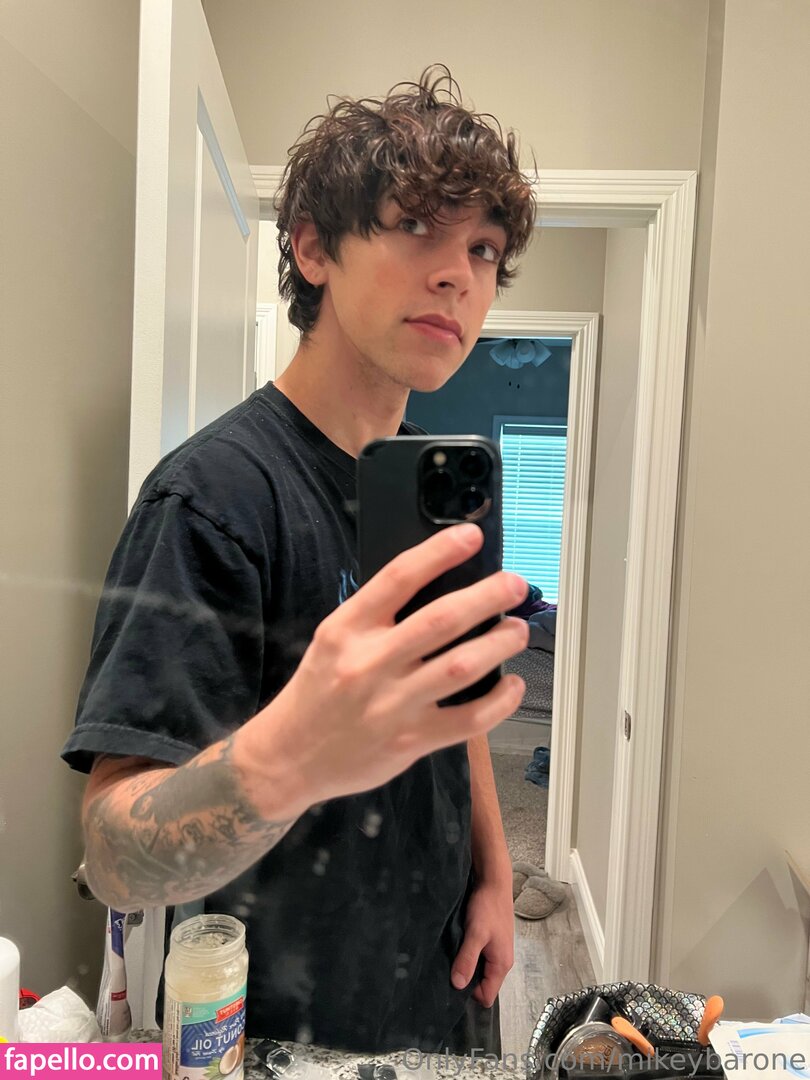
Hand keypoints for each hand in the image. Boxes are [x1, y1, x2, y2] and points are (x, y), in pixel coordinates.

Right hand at [242, 523, 527, 814]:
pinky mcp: (410, 741)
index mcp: (347, 628)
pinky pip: (468, 719)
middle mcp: (370, 662)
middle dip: (487, 596)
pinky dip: (500, 700)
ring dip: (499, 644)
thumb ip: (378, 616)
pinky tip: (512, 684)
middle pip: (441, 619)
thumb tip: (441, 586)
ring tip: (516, 630)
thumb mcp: (334, 639)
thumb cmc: (319, 690)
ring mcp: (392, 704)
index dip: (439, 552)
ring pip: (461, 666)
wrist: (290, 756)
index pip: (398, 577)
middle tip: (515, 585)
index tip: (471, 537)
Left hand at [451, 876, 514, 1007]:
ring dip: (467, 967)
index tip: (452, 983)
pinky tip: (458, 946)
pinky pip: (480, 958)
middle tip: (448, 970)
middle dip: (467, 981)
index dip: (470, 995)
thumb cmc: (487, 907)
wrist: (494, 882)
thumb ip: (467, 959)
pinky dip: (469, 956)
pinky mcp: (491, 941)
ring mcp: (497, 951)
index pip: (487, 996)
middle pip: (484, 985)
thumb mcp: (475, 934)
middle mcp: (502, 961)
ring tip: (452, 957)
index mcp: (501, 965)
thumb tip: (458, 985)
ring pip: (481, 971)